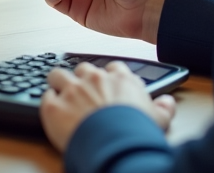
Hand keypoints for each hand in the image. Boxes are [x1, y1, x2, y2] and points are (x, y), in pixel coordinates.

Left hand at [40, 61, 176, 151]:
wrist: (116, 146)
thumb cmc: (137, 132)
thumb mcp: (159, 120)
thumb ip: (163, 107)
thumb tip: (167, 102)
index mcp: (119, 79)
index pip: (113, 67)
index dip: (108, 77)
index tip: (107, 86)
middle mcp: (94, 78)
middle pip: (82, 68)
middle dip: (81, 79)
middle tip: (83, 94)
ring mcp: (71, 90)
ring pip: (58, 75)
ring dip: (58, 84)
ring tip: (61, 95)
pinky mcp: (53, 105)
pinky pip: (46, 97)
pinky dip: (49, 103)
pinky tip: (53, 112)